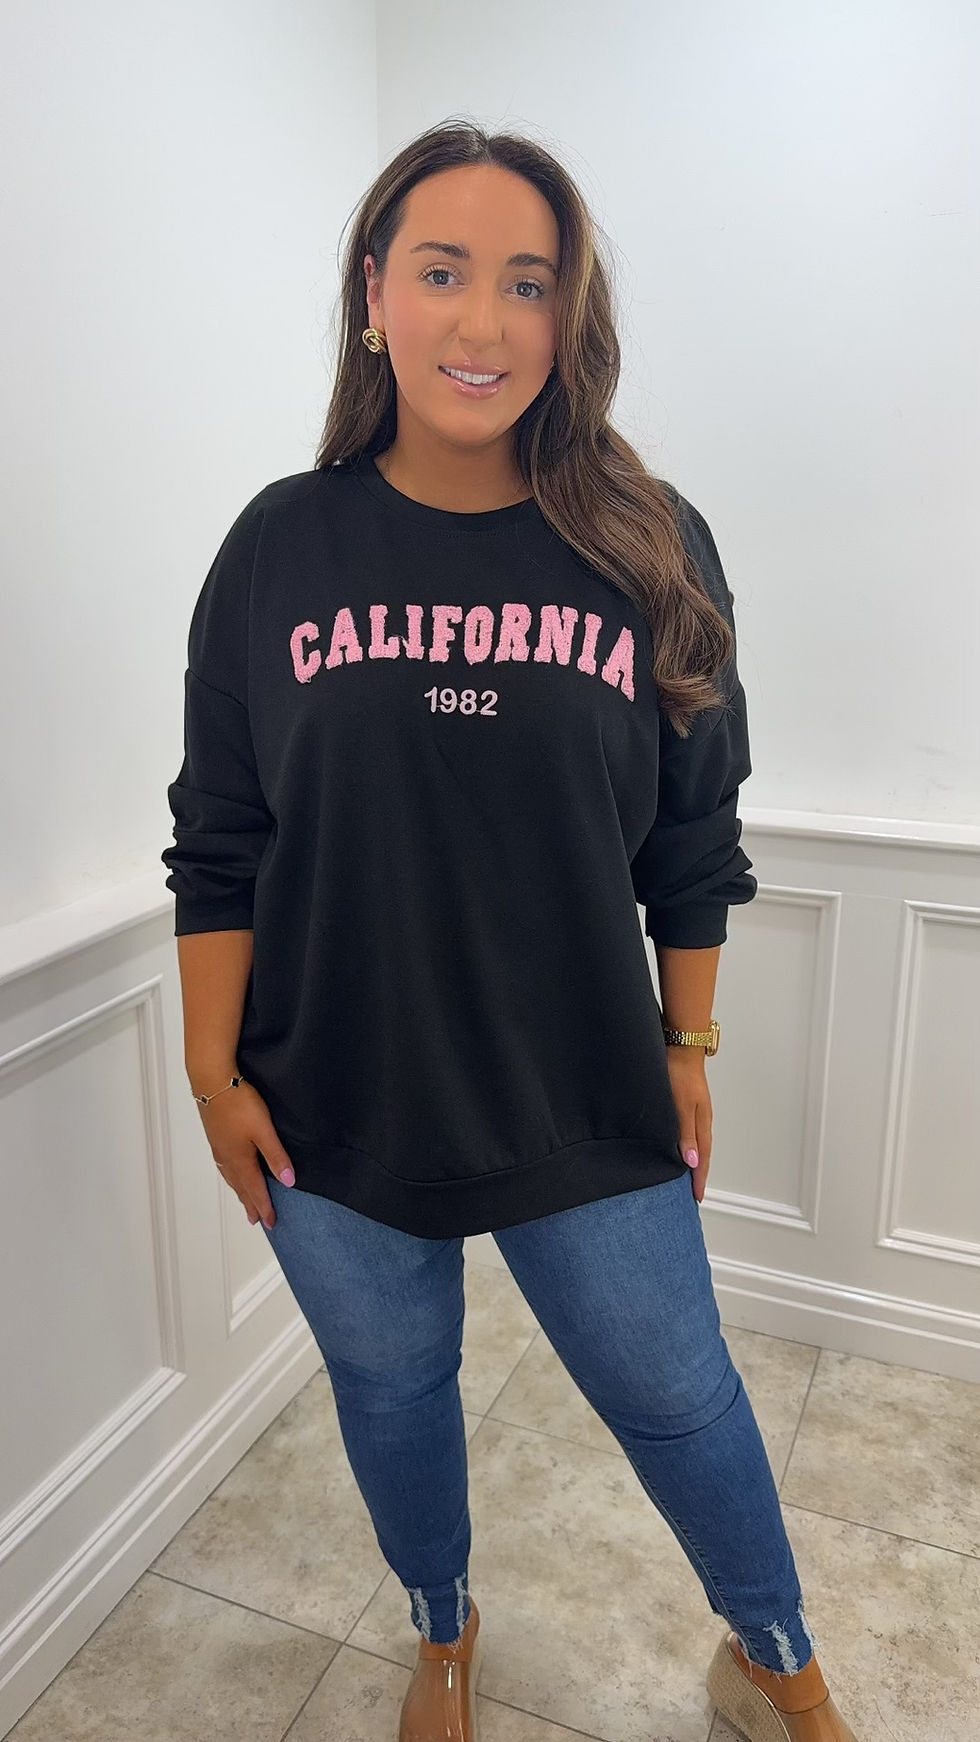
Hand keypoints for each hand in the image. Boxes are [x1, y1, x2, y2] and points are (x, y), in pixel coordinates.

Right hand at [196, 1079, 294, 1230]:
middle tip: (256, 1220)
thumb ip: (276, 1156)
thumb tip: (288, 1182)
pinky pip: (224, 1165)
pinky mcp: (215, 1135)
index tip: (271, 1223)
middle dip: (250, 1204)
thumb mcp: (263, 1130)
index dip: (265, 1207)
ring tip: (244, 1200)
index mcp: (240, 1159)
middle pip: (241, 1187)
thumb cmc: (238, 1103)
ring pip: (231, 1176)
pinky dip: (230, 1176)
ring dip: (240, 1191)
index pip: (255, 1190)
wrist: (211, 1080)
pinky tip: (230, 1170)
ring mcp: (219, 1146)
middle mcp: (227, 1157)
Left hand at [665, 1049, 712, 1202]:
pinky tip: (678, 1147)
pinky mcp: (687, 1104)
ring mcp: (695, 1111)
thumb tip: (691, 1161)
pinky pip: (689, 1132)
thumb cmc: (680, 1073)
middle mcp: (701, 1120)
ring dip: (693, 1161)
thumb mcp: (681, 1107)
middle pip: (702, 1153)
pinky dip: (687, 1145)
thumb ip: (685, 1134)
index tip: (697, 1197)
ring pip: (696, 1143)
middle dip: (698, 1174)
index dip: (699, 1178)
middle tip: (693, 1192)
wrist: (680, 1046)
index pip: (702, 1158)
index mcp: (702, 1123)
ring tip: (686, 1176)